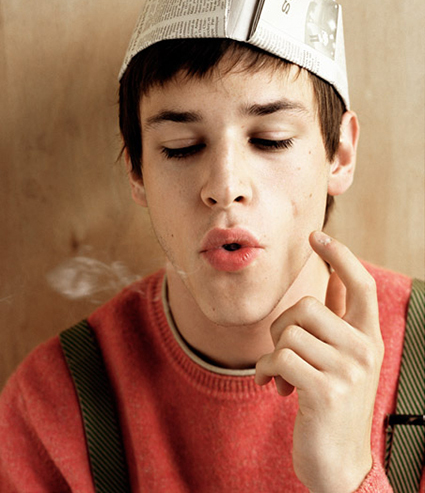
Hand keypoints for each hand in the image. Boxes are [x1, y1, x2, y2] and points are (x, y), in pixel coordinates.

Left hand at [255, 232, 383, 492]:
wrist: (341, 464)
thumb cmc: (334, 404)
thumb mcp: (343, 358)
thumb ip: (338, 319)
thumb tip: (333, 276)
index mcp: (368, 337)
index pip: (359, 283)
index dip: (338, 255)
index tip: (318, 235)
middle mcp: (364, 349)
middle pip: (305, 306)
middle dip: (282, 327)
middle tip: (283, 352)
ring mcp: (347, 371)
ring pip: (288, 332)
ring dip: (272, 353)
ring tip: (280, 376)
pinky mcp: (325, 391)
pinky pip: (278, 358)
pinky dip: (265, 370)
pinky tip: (273, 387)